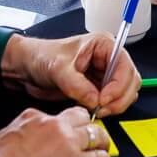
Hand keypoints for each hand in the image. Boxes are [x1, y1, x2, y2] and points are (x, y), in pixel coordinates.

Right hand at [0, 107, 110, 156]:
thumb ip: (17, 133)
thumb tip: (20, 138)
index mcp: (32, 117)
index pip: (56, 115)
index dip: (61, 126)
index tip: (63, 134)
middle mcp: (53, 126)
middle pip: (81, 117)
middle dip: (85, 125)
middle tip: (88, 135)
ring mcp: (67, 144)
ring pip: (96, 133)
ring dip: (100, 140)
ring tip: (101, 146)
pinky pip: (99, 156)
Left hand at [9, 32, 140, 116]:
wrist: (27, 68)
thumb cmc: (41, 57)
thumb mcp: (58, 69)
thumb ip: (77, 85)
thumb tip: (95, 99)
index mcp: (103, 45)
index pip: (124, 64)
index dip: (119, 84)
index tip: (104, 99)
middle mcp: (108, 59)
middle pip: (130, 80)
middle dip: (119, 97)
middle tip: (102, 109)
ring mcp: (104, 74)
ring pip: (125, 92)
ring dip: (116, 104)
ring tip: (98, 111)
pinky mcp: (99, 89)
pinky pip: (114, 100)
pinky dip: (109, 108)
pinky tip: (95, 110)